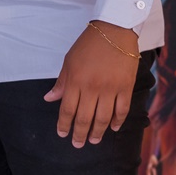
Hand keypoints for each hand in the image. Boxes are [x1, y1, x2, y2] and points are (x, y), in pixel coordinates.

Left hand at [44, 22, 139, 147]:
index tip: (62, 134)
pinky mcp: (126, 86)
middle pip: (84, 118)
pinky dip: (118, 121)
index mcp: (76, 80)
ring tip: (94, 140)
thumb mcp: (69, 60)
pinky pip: (122, 109)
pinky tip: (113, 128)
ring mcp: (111, 88)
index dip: (64, 124)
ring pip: (104, 118)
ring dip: (98, 132)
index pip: (67, 109)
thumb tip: (50, 99)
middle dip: (80, 134)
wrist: (115, 30)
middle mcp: (92, 87)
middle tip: (78, 144)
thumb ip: (61, 82)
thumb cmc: (89, 44)